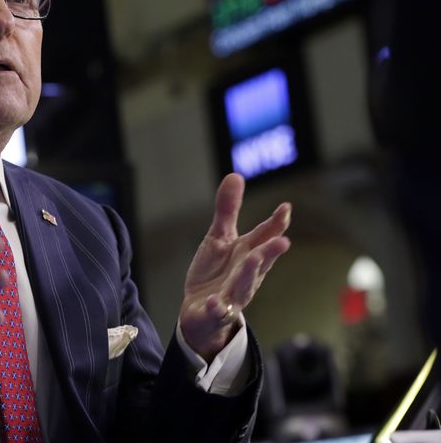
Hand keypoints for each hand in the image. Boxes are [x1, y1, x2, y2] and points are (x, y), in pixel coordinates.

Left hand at [179, 173, 290, 360]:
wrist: (200, 311)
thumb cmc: (216, 272)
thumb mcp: (219, 238)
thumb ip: (228, 210)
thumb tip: (235, 175)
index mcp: (248, 254)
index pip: (265, 237)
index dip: (276, 224)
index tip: (286, 208)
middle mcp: (246, 274)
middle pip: (260, 262)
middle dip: (270, 251)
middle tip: (282, 240)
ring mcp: (233, 294)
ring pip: (243, 285)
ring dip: (249, 273)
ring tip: (252, 259)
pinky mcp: (215, 311)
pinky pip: (218, 310)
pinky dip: (217, 306)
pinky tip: (214, 301)